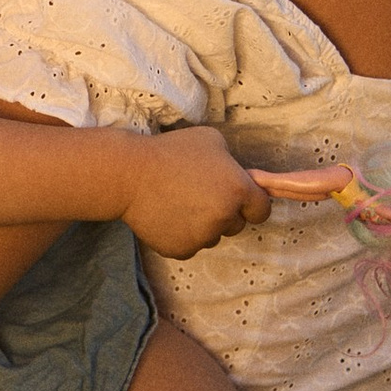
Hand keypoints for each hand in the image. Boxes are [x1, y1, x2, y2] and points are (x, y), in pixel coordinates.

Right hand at [121, 126, 279, 257]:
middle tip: (198, 196)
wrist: (129, 174)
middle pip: (236, 225)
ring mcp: (203, 237)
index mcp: (238, 190)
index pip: (261, 210)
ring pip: (212, 236)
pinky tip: (166, 215)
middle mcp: (225, 217)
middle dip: (223, 213)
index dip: (250, 204)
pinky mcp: (182, 250)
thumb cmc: (169, 151)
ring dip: (202, 225)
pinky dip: (181, 234)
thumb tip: (234, 174)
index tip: (237, 200)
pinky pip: (190, 245)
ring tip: (178, 203)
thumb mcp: (210, 140)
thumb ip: (230, 161)